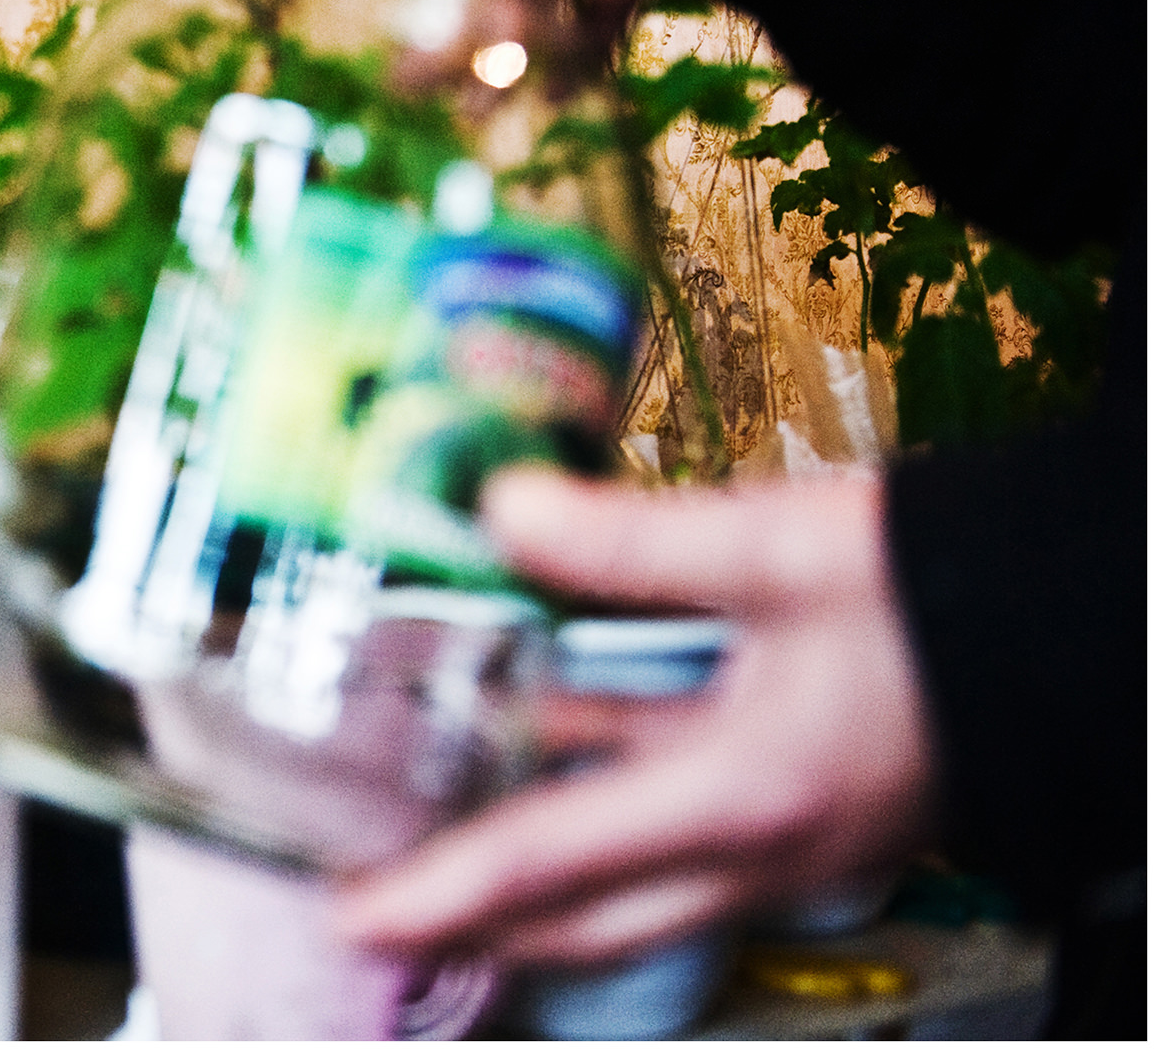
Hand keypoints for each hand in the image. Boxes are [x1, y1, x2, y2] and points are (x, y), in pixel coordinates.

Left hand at [334, 468, 935, 967]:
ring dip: (534, 873)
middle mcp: (759, 847)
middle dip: (476, 926)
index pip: (553, 862)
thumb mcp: (779, 549)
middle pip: (585, 920)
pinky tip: (547, 733)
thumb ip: (628, 541)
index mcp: (742, 797)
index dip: (441, 894)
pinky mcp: (806, 808)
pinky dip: (602, 803)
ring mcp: (789, 841)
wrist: (1079, 621)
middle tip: (380, 913)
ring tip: (435, 838)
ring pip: (630, 884)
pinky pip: (676, 828)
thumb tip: (500, 507)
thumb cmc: (948, 593)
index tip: (355, 918)